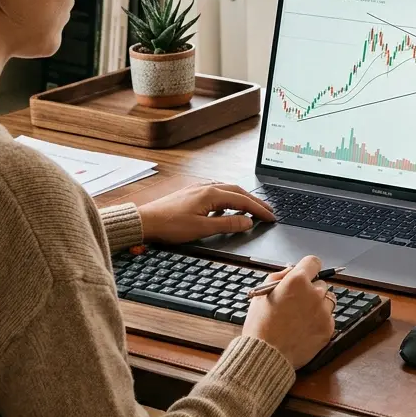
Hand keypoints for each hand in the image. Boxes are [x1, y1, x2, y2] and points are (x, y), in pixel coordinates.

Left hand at [137, 183, 274, 243]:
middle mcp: (206, 187)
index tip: (271, 217)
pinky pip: (216, 191)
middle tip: (268, 211)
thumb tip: (247, 222)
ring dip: (242, 198)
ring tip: (252, 207)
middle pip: (238, 192)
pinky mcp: (191, 194)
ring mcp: (198, 189)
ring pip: (227, 190)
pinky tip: (226, 206)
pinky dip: (228, 198)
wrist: (145, 221)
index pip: (243, 200)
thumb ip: (227, 225)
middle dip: (255, 201)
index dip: (259, 209)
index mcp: (211, 194)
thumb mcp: (202, 229)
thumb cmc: (169, 225)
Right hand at [242, 255, 335, 368]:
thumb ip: (280, 276)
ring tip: (300, 318)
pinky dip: (320, 321)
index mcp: (297, 281)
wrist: (266, 355)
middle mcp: (314, 293)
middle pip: (321, 283)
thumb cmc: (260, 325)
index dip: (309, 268)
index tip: (306, 275)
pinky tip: (304, 329)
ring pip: (328, 300)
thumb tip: (293, 269)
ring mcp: (323, 311)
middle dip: (311, 290)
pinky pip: (329, 318)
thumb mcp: (262, 293)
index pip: (314, 262)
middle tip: (296, 303)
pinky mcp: (328, 328)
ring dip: (318, 305)